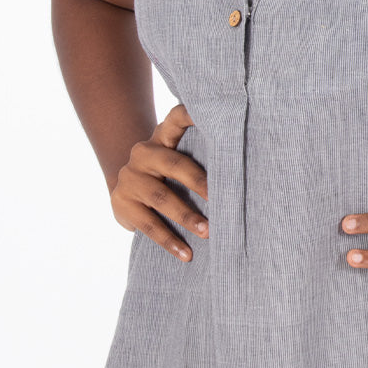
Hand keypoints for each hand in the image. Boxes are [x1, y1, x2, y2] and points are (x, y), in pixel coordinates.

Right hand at [110, 103, 208, 261]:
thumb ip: (199, 155)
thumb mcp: (176, 159)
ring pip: (161, 197)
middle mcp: (144, 153)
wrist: (126, 193)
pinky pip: (148, 224)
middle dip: (199, 183)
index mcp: (161, 138)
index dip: (190, 114)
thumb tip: (245, 169)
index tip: (208, 114)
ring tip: (208, 232)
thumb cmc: (166, 175)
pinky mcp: (122, 203)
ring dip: (187, 217)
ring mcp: (130, 178)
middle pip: (175, 164)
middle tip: (221, 201)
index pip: (176, 119)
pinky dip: (169, 241)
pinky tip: (186, 254)